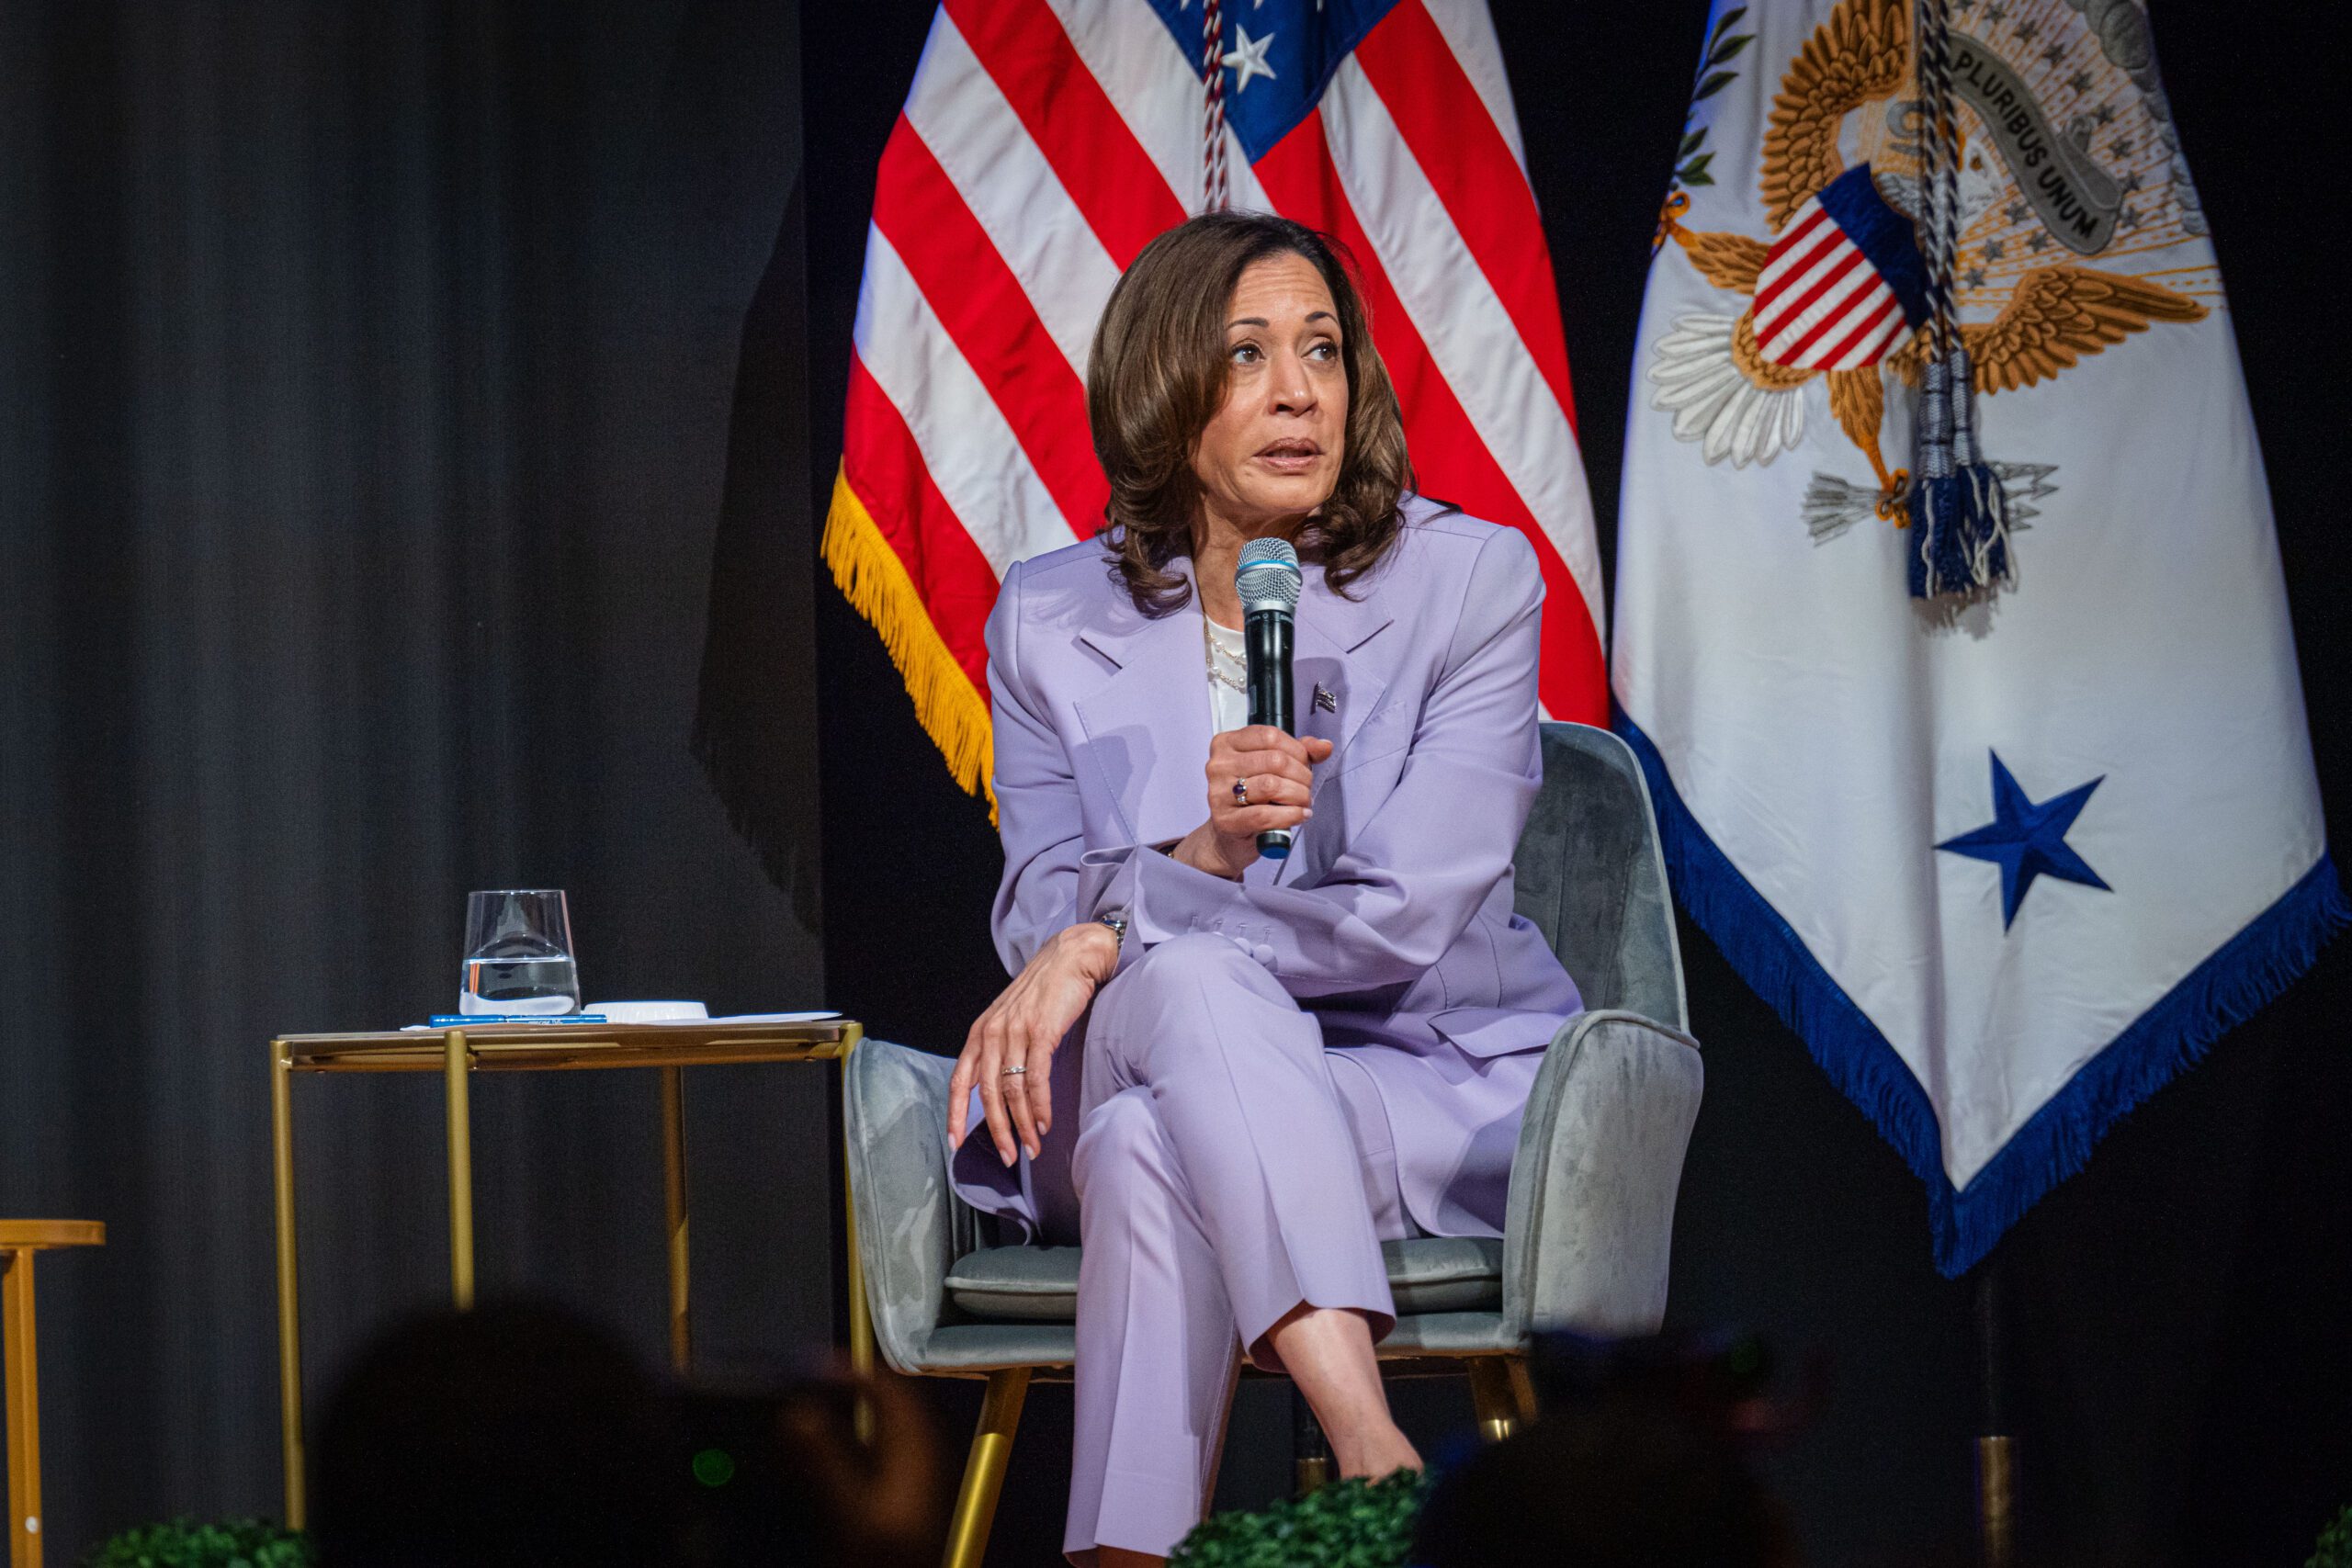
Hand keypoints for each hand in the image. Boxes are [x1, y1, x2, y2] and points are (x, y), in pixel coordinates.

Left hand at [948, 921, 1118, 1163]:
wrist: (1070, 957)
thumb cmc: (1043, 991)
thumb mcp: (1010, 1018)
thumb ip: (1000, 1049)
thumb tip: (999, 1089)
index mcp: (980, 1032)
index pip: (959, 1081)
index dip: (956, 1115)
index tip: (955, 1144)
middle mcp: (992, 1033)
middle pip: (987, 1094)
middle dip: (997, 1131)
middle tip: (1008, 1157)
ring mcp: (1016, 1032)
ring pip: (1012, 1091)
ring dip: (1023, 1125)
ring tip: (1033, 1147)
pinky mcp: (1042, 1032)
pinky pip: (1036, 1079)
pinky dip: (1040, 1106)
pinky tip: (1045, 1123)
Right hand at [1172, 724, 1333, 879]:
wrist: (1230, 835)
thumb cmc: (1251, 798)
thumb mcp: (1273, 768)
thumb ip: (1299, 752)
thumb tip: (1324, 746)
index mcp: (1227, 744)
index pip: (1270, 736)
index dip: (1297, 751)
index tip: (1304, 764)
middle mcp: (1219, 765)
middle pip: (1274, 760)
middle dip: (1301, 776)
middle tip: (1306, 788)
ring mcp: (1218, 792)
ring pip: (1271, 785)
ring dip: (1298, 796)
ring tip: (1303, 803)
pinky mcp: (1224, 819)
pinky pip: (1265, 814)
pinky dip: (1289, 815)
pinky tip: (1299, 816)